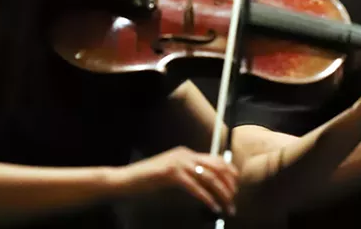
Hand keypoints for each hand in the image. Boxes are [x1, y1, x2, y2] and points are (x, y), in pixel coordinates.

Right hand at [115, 146, 237, 215]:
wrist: (124, 180)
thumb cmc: (146, 180)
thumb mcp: (170, 173)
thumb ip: (186, 173)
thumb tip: (205, 186)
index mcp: (185, 153)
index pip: (215, 160)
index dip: (229, 173)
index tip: (235, 186)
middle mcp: (184, 154)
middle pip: (216, 167)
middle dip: (229, 184)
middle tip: (233, 199)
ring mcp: (178, 163)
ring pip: (209, 177)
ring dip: (221, 193)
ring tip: (227, 206)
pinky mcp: (171, 174)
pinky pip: (195, 187)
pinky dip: (207, 198)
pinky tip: (213, 207)